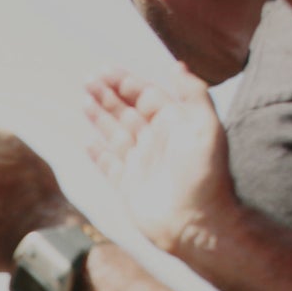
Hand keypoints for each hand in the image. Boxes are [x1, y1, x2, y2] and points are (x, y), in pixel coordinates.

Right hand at [82, 66, 236, 261]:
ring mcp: (141, 164)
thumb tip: (178, 66)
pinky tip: (87, 140)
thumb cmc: (206, 176)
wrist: (198, 224)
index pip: (146, 97)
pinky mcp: (128, 187)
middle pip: (127, 112)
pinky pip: (108, 165)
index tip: (105, 71)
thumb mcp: (207, 127)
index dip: (126, 83)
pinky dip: (98, 153)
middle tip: (88, 80)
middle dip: (108, 95)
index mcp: (175, 125)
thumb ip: (193, 94)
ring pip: (116, 134)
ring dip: (100, 117)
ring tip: (84, 100)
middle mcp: (157, 142)